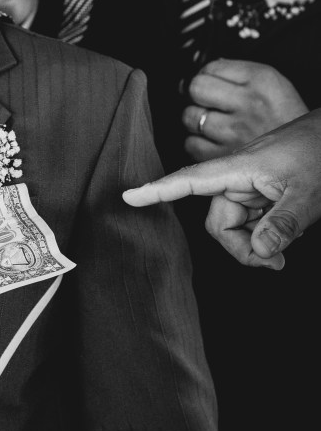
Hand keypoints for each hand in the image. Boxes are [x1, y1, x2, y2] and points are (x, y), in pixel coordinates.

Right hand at [123, 108, 320, 268]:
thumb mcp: (309, 193)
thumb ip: (283, 224)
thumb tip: (259, 251)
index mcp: (240, 169)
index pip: (189, 180)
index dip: (157, 190)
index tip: (128, 197)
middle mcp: (238, 177)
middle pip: (219, 222)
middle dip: (242, 247)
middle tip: (276, 261)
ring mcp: (249, 185)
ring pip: (236, 225)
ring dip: (257, 241)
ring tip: (290, 242)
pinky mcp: (260, 192)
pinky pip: (251, 219)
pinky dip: (265, 231)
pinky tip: (289, 229)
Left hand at [182, 58, 307, 160]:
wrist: (306, 152)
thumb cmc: (285, 118)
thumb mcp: (273, 83)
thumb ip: (240, 73)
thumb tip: (208, 69)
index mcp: (261, 80)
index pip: (210, 68)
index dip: (207, 75)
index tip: (212, 82)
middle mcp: (248, 103)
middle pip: (196, 88)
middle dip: (199, 94)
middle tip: (209, 102)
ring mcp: (235, 131)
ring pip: (190, 117)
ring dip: (196, 120)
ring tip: (214, 122)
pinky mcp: (226, 156)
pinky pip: (192, 145)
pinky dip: (197, 144)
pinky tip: (212, 141)